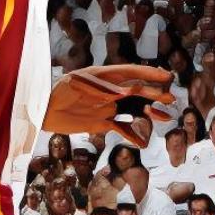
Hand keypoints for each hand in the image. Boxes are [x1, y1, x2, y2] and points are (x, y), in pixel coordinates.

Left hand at [44, 65, 174, 143]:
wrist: (42, 111)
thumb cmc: (57, 93)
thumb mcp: (80, 86)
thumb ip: (104, 88)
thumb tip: (128, 92)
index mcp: (105, 77)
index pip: (131, 73)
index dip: (150, 74)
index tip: (167, 76)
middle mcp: (109, 91)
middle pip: (137, 92)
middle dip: (155, 95)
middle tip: (171, 99)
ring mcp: (107, 107)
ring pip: (134, 109)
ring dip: (149, 113)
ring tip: (165, 118)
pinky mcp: (101, 122)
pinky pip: (121, 128)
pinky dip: (132, 134)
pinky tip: (143, 142)